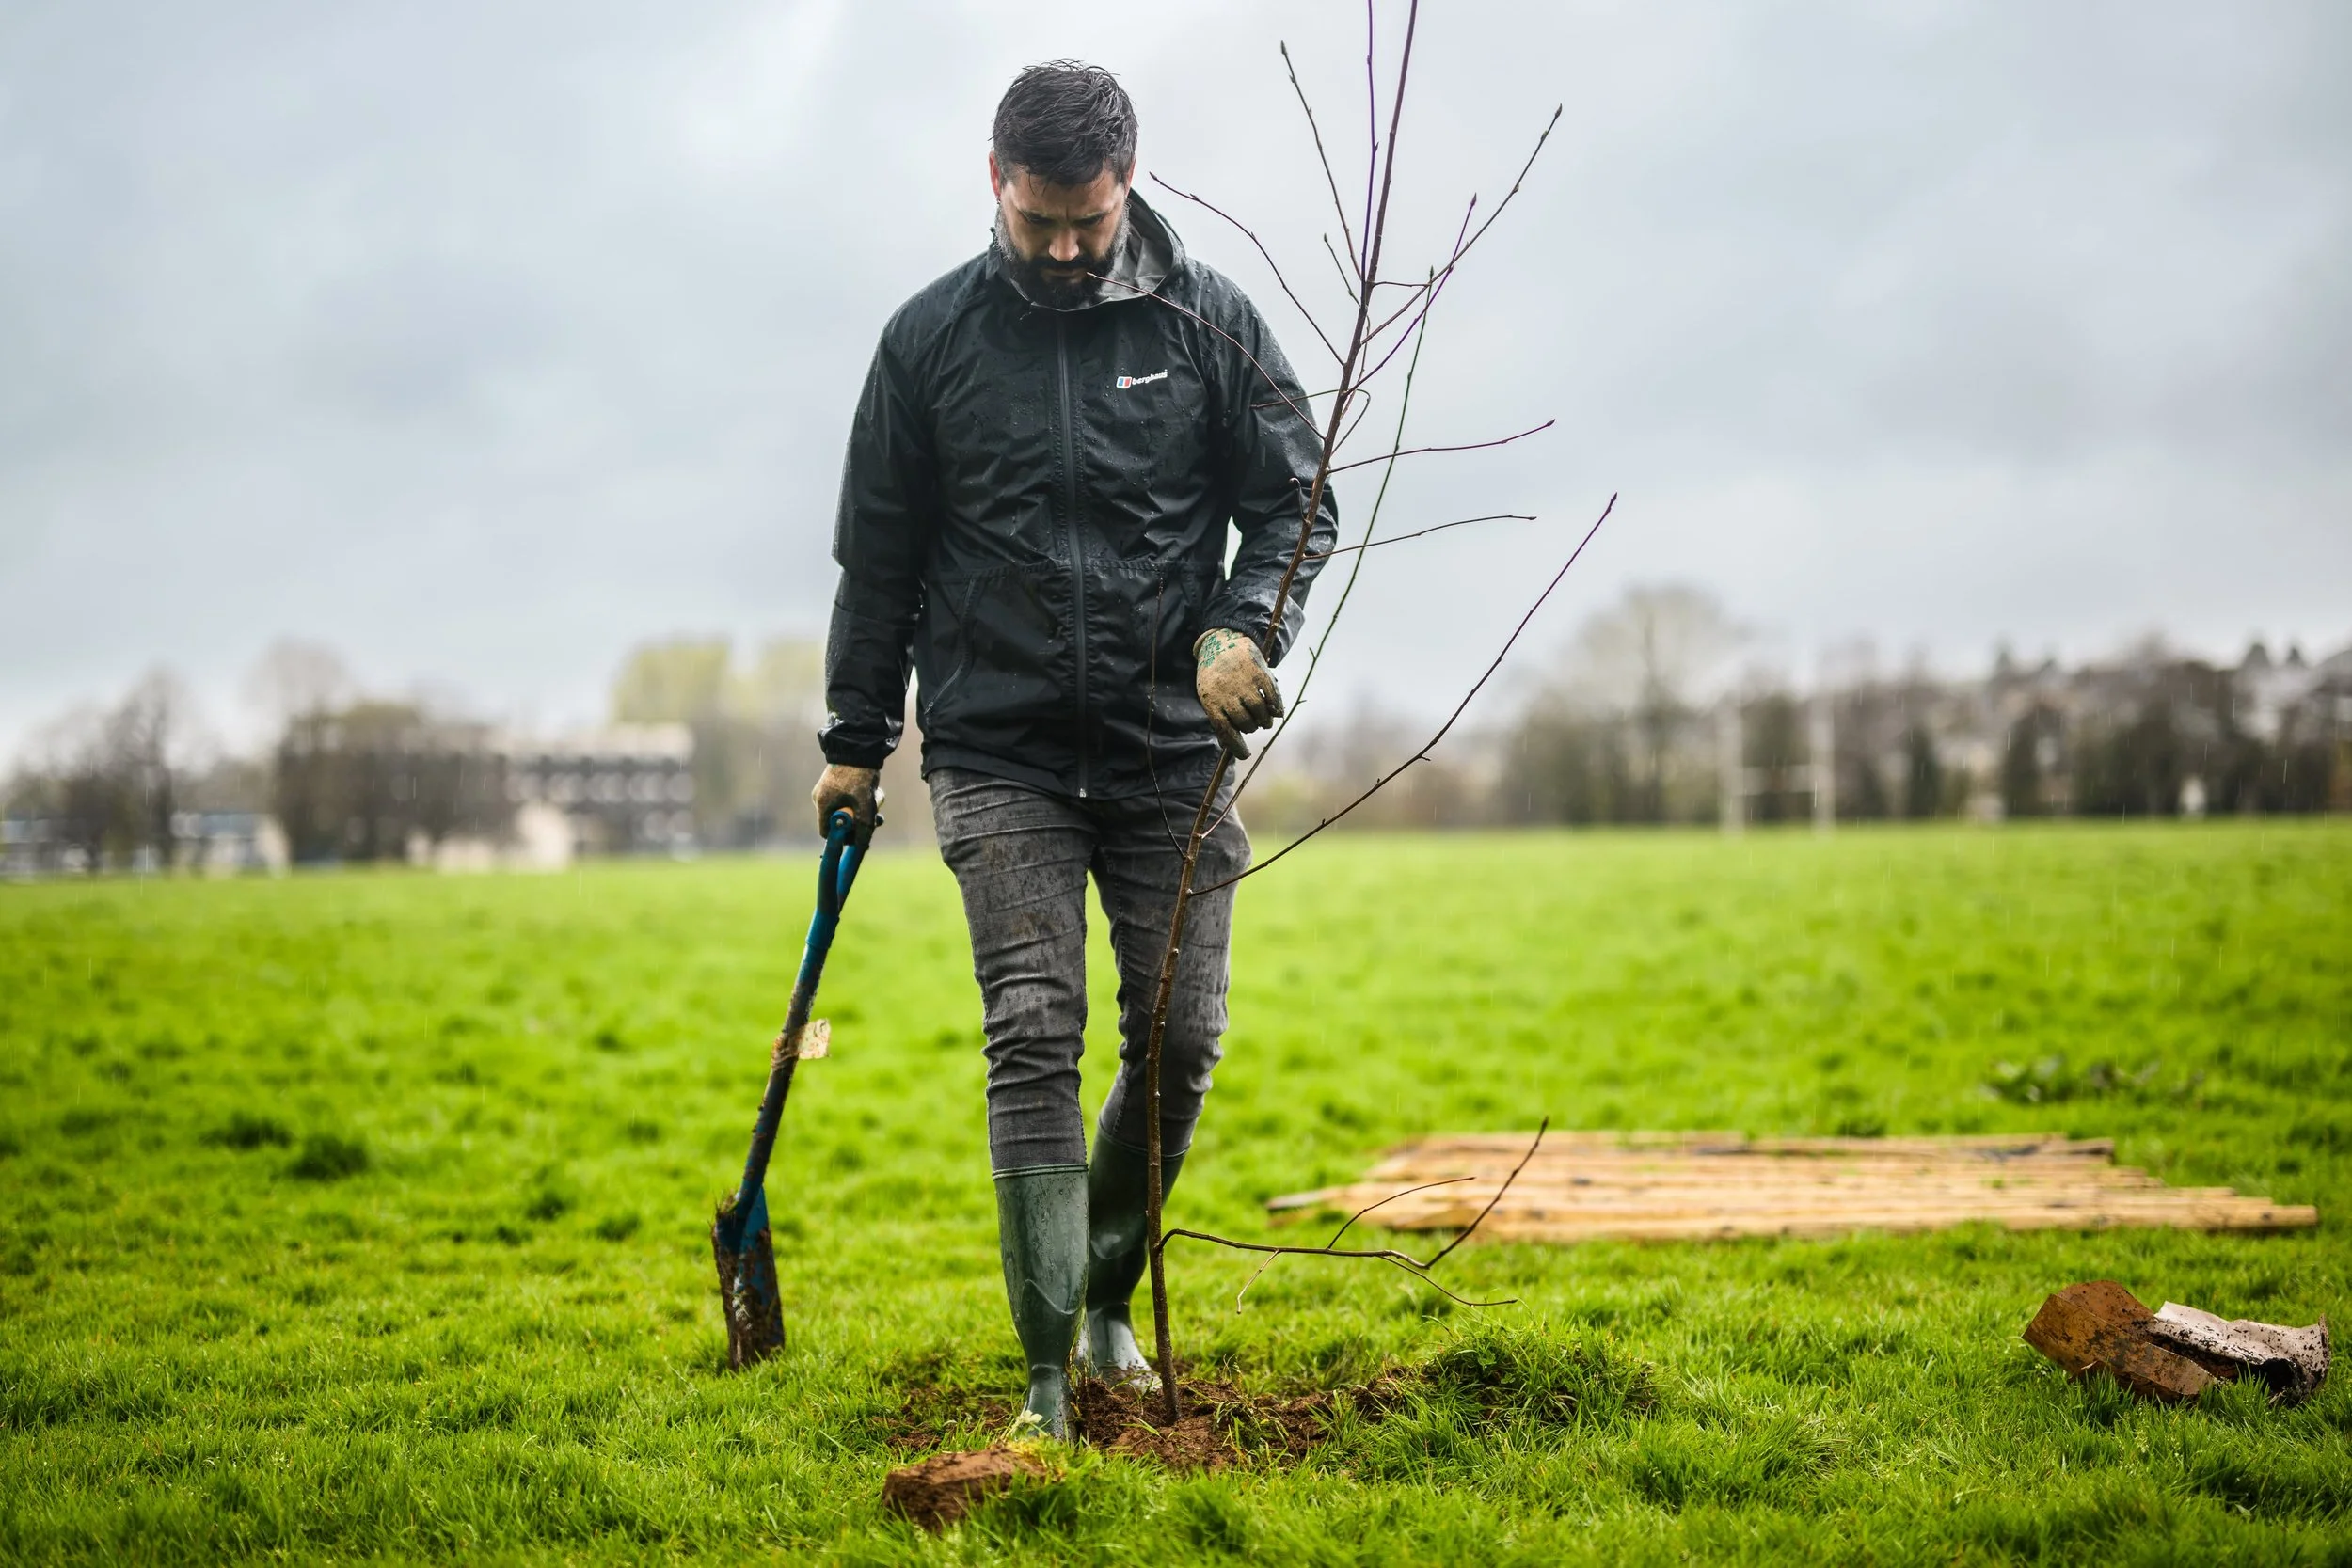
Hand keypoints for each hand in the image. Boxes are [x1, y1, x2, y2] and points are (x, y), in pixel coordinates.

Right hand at [811, 764, 883, 843]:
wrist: (859, 747)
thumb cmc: (859, 776)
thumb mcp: (864, 805)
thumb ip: (863, 828)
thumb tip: (861, 846)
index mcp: (822, 804)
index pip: (826, 832)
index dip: (842, 838)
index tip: (859, 837)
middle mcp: (821, 798)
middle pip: (838, 822)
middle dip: (857, 823)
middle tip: (874, 820)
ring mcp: (827, 789)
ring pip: (844, 810)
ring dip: (861, 811)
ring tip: (876, 803)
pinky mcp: (835, 783)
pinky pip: (846, 799)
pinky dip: (858, 801)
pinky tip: (871, 794)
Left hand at [1193, 628, 1283, 758]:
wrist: (1222, 642)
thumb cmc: (1215, 676)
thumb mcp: (1209, 695)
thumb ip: (1219, 718)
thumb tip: (1228, 747)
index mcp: (1211, 700)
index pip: (1226, 731)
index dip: (1237, 746)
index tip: (1245, 755)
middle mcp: (1228, 693)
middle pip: (1245, 723)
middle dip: (1250, 728)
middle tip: (1253, 725)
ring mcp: (1244, 683)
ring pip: (1260, 713)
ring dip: (1264, 721)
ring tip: (1264, 721)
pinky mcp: (1260, 673)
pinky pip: (1272, 698)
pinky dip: (1276, 708)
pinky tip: (1275, 711)